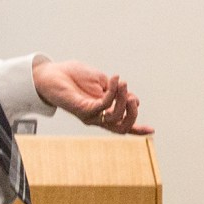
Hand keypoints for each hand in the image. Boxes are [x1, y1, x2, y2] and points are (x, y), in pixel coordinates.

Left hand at [32, 59, 152, 134]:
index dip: (138, 129)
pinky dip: (113, 93)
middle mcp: (97, 117)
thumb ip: (116, 91)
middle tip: (133, 97)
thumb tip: (135, 99)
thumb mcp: (101, 82)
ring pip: (115, 117)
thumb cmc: (73, 77)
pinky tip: (116, 80)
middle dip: (133, 113)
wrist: (51, 73)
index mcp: (103, 112)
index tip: (152, 130)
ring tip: (122, 83)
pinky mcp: (82, 108)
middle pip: (122, 127)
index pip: (122, 125)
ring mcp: (89, 115)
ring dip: (124, 99)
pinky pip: (104, 105)